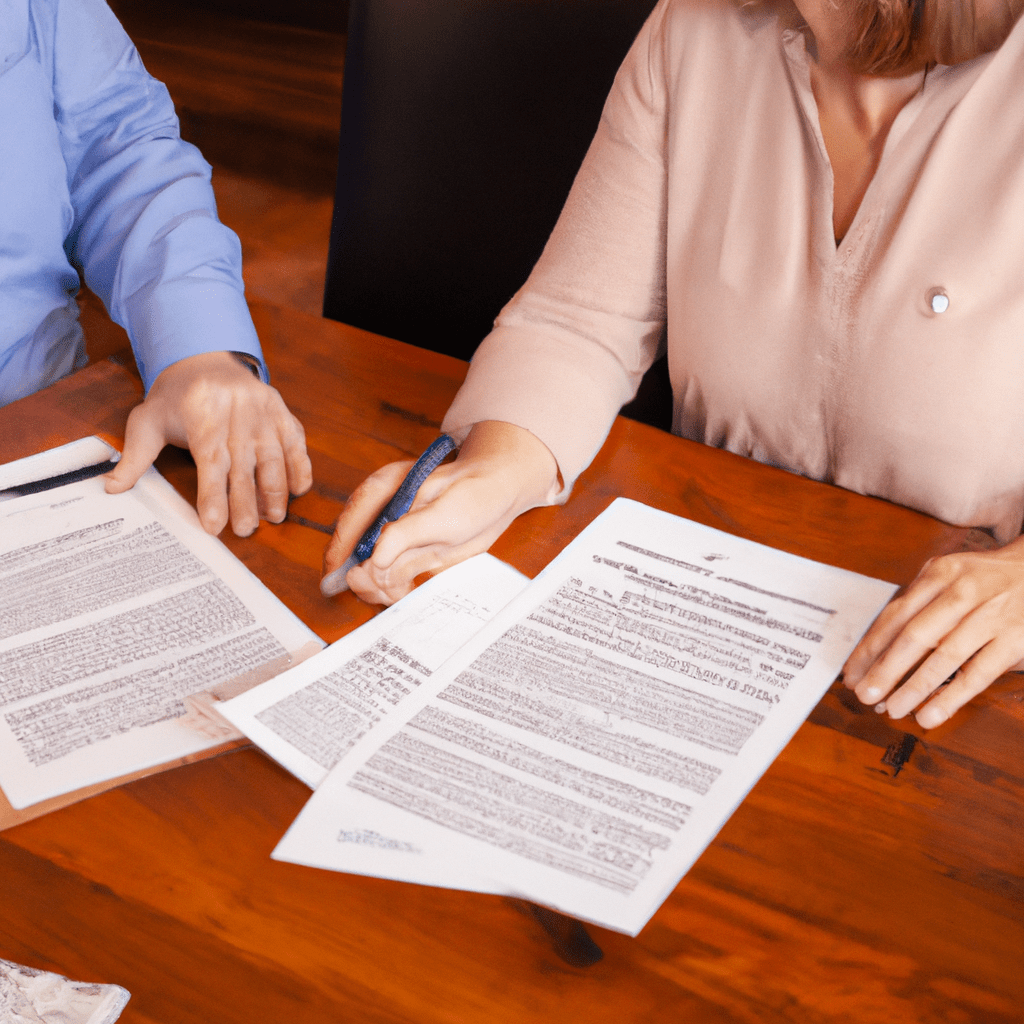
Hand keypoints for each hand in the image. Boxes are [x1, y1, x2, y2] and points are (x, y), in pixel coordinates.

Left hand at [104, 351, 311, 535]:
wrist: (205, 360)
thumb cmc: (176, 398)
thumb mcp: (147, 421)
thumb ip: (134, 457)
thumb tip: (112, 488)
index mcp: (203, 412)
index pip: (211, 460)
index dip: (214, 495)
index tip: (214, 525)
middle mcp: (238, 410)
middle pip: (245, 463)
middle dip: (247, 500)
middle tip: (246, 530)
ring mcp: (264, 410)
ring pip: (274, 455)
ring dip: (276, 489)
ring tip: (274, 517)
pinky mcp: (281, 411)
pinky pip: (295, 442)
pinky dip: (300, 466)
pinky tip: (298, 490)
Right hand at [323, 420, 559, 604]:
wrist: (496, 494)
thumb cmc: (474, 492)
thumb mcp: (444, 512)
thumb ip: (407, 534)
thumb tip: (373, 560)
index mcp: (385, 490)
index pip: (350, 520)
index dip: (339, 551)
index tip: (335, 576)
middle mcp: (383, 514)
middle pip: (354, 550)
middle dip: (363, 576)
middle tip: (384, 591)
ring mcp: (394, 536)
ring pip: (369, 569)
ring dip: (379, 587)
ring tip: (398, 594)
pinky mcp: (407, 553)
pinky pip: (390, 578)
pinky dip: (393, 591)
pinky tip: (404, 594)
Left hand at [842, 536, 1023, 727]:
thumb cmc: (987, 577)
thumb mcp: (950, 572)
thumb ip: (918, 600)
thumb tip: (878, 643)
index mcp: (940, 573)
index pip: (896, 615)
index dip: (871, 647)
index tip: (852, 672)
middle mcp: (963, 592)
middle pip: (915, 636)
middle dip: (885, 670)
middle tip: (864, 695)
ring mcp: (991, 616)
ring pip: (944, 658)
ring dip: (914, 688)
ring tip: (892, 710)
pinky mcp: (1015, 641)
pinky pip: (977, 674)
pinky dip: (951, 697)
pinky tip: (929, 715)